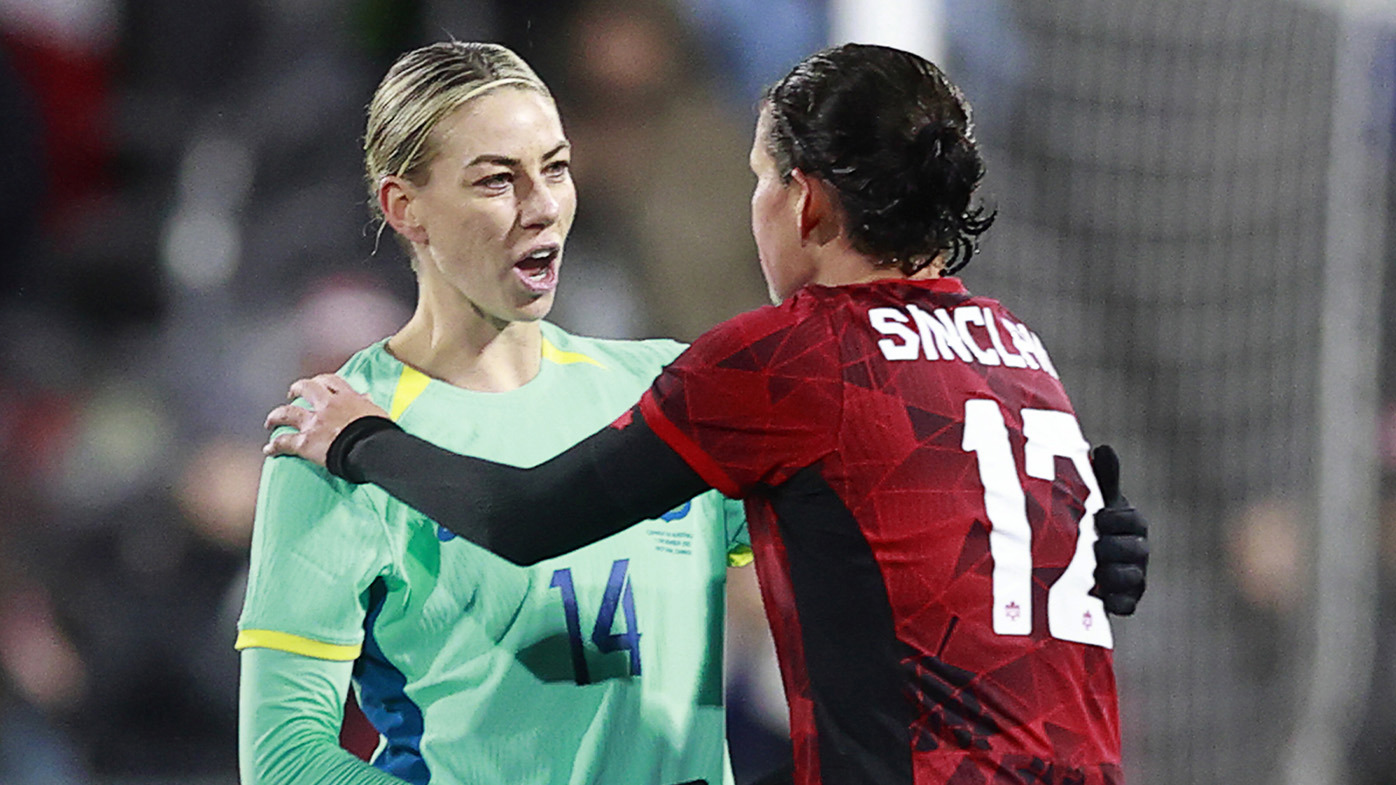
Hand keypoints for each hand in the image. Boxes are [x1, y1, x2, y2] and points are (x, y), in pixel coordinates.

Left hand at [263, 374, 388, 466]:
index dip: (321, 381)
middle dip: (296, 390)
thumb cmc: (379, 433)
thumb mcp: (377, 412)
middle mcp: (327, 406)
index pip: (331, 381)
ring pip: (288, 413)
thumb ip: (367, 403)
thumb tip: (367, 396)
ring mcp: (314, 423)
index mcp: (346, 398)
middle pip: (306, 389)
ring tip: (270, 420)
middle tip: (292, 394)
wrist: (371, 448)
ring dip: (276, 416)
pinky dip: (275, 446)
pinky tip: (268, 450)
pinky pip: (284, 442)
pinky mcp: (306, 442)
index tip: (318, 383)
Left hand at [1089, 445, 1148, 615]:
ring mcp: (1134, 577)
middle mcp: (1138, 550)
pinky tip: (1101, 599)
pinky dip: (1116, 602)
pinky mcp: (1124, 601)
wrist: (1070, 562)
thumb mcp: (1094, 500)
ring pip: (1134, 578)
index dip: (1117, 520)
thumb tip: (1104, 448)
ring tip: (1092, 572)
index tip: (1098, 518)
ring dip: (1113, 574)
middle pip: (1137, 550)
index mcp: (1132, 524)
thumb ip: (1103, 478)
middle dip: (1113, 547)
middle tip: (1092, 546)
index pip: (1134, 520)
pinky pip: (1127, 605)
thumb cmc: (1087, 523)